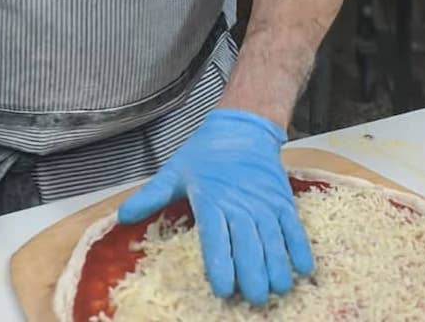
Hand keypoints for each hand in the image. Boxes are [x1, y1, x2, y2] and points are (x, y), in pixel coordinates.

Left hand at [117, 109, 312, 304]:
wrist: (243, 126)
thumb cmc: (205, 154)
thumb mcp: (175, 172)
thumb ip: (152, 196)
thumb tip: (121, 215)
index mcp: (212, 200)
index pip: (216, 236)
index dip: (221, 263)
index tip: (223, 288)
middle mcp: (241, 204)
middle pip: (249, 243)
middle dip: (253, 273)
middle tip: (255, 298)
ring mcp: (265, 203)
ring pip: (273, 238)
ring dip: (277, 265)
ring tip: (278, 289)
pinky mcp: (282, 200)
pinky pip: (294, 226)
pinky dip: (300, 247)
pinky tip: (303, 269)